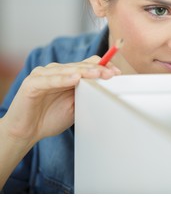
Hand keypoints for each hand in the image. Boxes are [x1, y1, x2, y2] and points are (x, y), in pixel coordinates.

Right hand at [2, 56, 120, 146]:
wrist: (27, 132)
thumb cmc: (51, 117)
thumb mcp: (76, 105)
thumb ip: (88, 93)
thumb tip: (107, 88)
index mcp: (68, 74)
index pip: (88, 64)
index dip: (103, 66)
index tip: (117, 73)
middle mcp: (56, 71)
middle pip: (80, 66)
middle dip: (98, 69)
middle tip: (112, 74)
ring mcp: (43, 75)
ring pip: (67, 70)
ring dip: (84, 72)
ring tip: (98, 73)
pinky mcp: (32, 83)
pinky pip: (49, 80)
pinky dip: (63, 79)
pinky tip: (75, 79)